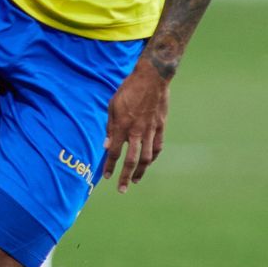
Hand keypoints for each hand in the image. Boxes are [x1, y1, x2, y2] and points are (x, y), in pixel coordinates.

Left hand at [102, 62, 169, 192]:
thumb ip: (110, 127)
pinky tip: (148, 162)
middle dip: (125, 177)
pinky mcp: (160, 126)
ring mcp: (150, 129)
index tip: (106, 177)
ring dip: (140, 171)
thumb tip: (107, 145)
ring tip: (135, 180)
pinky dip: (153, 156)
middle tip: (122, 189)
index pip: (115, 152)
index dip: (110, 166)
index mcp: (122, 126)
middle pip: (131, 160)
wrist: (152, 77)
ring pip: (147, 157)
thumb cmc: (128, 88)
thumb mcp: (112, 105)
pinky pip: (157, 146)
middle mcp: (137, 131)